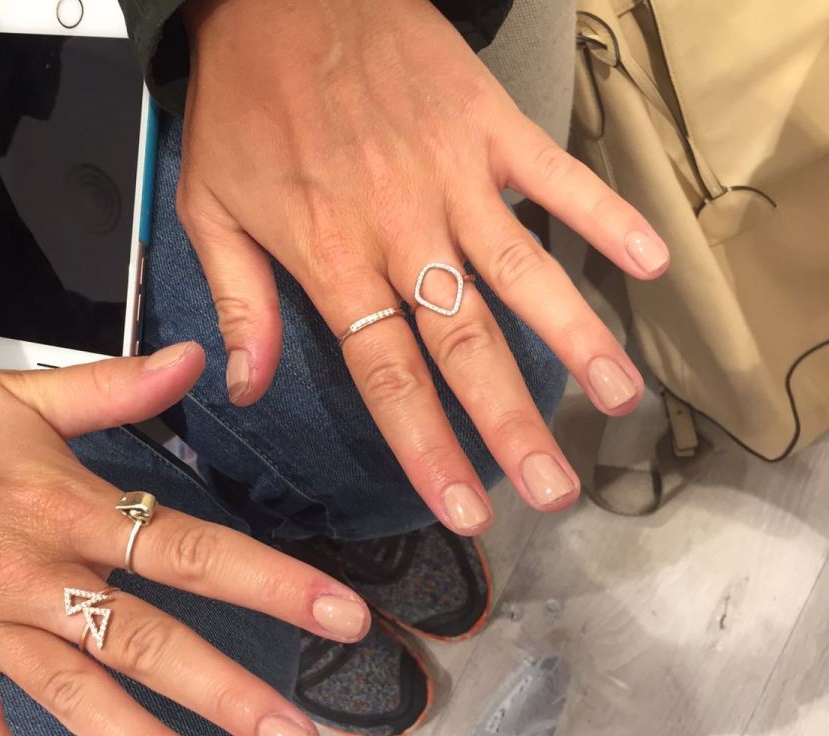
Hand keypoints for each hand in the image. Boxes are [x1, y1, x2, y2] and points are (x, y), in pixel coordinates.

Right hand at [0, 344, 369, 735]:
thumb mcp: (17, 391)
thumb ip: (113, 387)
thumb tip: (195, 357)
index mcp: (64, 506)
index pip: (188, 550)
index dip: (271, 583)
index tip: (340, 617)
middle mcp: (34, 575)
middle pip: (145, 640)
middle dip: (227, 693)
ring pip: (75, 693)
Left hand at [178, 0, 668, 532]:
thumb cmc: (242, 103)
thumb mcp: (209, 208)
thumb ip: (237, 302)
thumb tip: (245, 388)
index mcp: (332, 258)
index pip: (388, 373)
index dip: (427, 446)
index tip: (463, 509)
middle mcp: (401, 228)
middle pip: (466, 342)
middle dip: (512, 422)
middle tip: (554, 489)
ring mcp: (453, 175)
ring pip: (524, 270)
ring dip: (576, 336)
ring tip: (617, 400)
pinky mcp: (489, 126)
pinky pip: (557, 176)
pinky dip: (605, 215)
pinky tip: (650, 262)